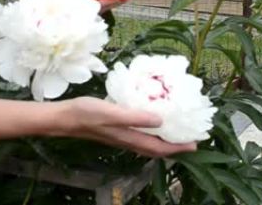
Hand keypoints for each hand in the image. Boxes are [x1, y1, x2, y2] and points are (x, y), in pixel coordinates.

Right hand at [55, 97, 196, 157]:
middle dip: (175, 146)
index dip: (178, 148)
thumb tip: (160, 120)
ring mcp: (121, 136)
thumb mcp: (112, 112)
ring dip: (164, 141)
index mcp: (130, 137)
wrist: (65, 118)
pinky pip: (140, 136)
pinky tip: (152, 121)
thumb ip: (134, 116)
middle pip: (156, 149)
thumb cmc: (87, 114)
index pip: (160, 148)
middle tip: (191, 139)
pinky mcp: (116, 130)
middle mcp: (128, 140)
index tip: (196, 143)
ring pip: (148, 143)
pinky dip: (151, 132)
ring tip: (177, 131)